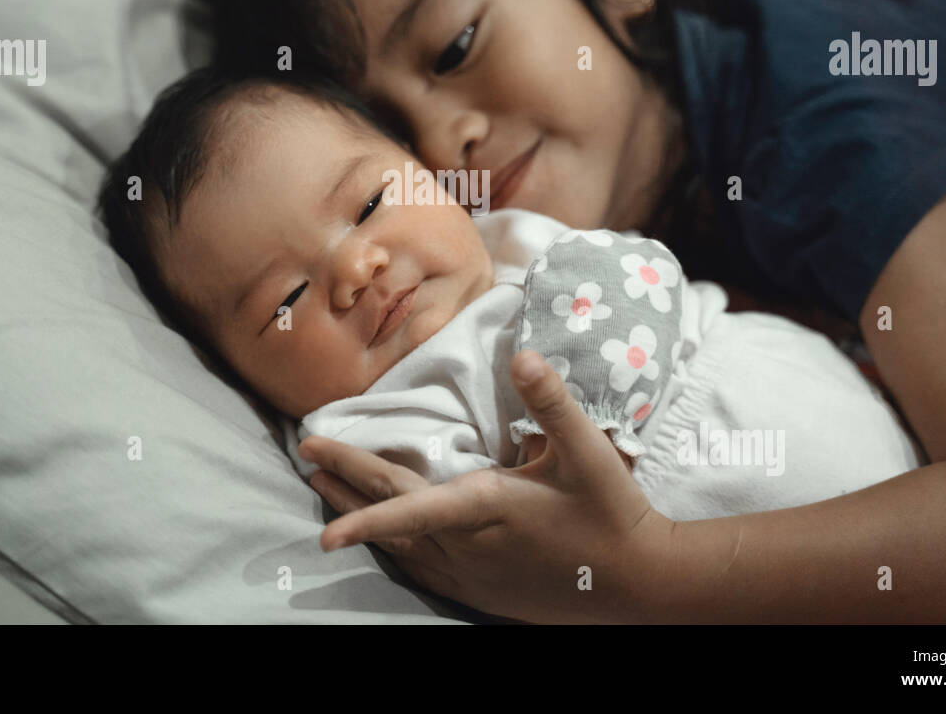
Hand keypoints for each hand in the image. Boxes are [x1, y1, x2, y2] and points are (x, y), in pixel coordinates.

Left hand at [299, 349, 672, 622]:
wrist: (638, 582)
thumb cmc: (611, 512)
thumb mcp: (587, 451)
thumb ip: (551, 401)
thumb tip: (523, 356)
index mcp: (486, 506)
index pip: (409, 507)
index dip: (361, 511)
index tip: (322, 511)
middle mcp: (468, 545)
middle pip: (392, 516)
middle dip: (345, 486)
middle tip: (307, 456)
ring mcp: (472, 573)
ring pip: (400, 547)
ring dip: (359, 515)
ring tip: (324, 491)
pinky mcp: (481, 590)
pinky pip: (421, 570)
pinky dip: (392, 549)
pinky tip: (382, 542)